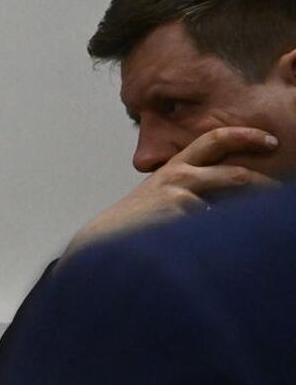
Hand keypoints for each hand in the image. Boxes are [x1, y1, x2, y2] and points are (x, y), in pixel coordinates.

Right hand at [66, 127, 279, 255]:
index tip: (269, 141)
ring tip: (260, 230)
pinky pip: (216, 224)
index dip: (244, 136)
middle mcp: (178, 176)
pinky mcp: (181, 213)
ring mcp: (180, 195)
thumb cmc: (137, 225)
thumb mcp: (161, 197)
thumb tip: (231, 193)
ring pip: (230, 201)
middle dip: (265, 185)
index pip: (212, 140)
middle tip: (284, 191)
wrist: (106, 241)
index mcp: (174, 168)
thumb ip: (190, 190)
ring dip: (249, 216)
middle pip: (234, 174)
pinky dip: (223, 236)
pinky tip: (209, 248)